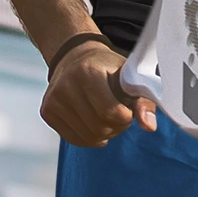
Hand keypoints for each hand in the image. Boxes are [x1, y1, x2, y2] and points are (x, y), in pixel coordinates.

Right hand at [41, 42, 157, 146]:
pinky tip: (93, 123)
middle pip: (99, 127)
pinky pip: (75, 139)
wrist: (75, 57)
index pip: (110, 113)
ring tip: (106, 116)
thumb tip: (149, 127)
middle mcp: (65, 86)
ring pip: (88, 137)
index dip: (125, 116)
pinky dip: (90, 137)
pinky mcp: (47, 112)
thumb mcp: (129, 77)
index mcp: (87, 72)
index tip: (127, 108)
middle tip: (118, 112)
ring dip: (104, 133)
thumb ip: (143, 101)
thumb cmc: (107, 68)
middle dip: (116, 126)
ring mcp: (53, 100)